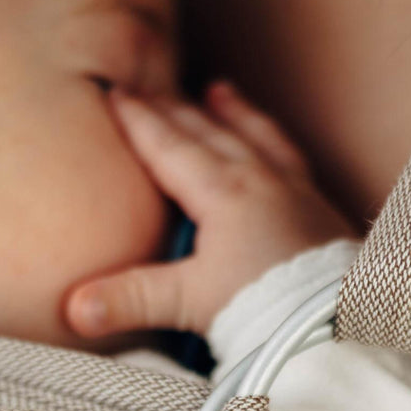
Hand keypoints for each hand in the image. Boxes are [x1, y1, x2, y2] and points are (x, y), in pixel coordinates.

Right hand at [65, 81, 357, 341]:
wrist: (335, 323)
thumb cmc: (264, 310)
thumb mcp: (189, 304)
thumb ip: (132, 300)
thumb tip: (74, 309)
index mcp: (221, 192)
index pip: (168, 146)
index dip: (138, 120)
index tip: (114, 93)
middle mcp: (259, 179)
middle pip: (208, 132)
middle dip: (175, 108)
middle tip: (149, 87)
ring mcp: (295, 190)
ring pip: (257, 137)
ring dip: (233, 113)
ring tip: (218, 91)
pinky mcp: (322, 211)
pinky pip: (293, 159)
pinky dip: (276, 143)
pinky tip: (277, 149)